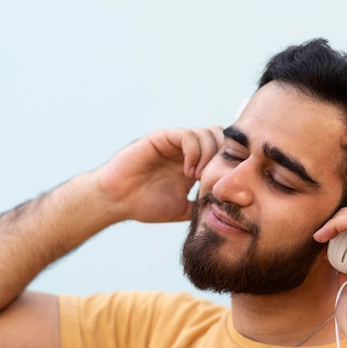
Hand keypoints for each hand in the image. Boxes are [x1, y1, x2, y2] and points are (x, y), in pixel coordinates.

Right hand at [95, 127, 223, 222]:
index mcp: (194, 163)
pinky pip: (187, 135)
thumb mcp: (183, 210)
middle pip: (219, 137)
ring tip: (198, 177)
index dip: (229, 164)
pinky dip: (194, 152)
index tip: (224, 185)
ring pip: (206, 133)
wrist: (117, 200)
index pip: (222, 151)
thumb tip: (224, 213)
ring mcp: (175, 143)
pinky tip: (188, 172)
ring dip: (208, 156)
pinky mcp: (162, 138)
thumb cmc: (145, 205)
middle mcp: (186, 150)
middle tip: (214, 178)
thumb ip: (201, 206)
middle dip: (222, 157)